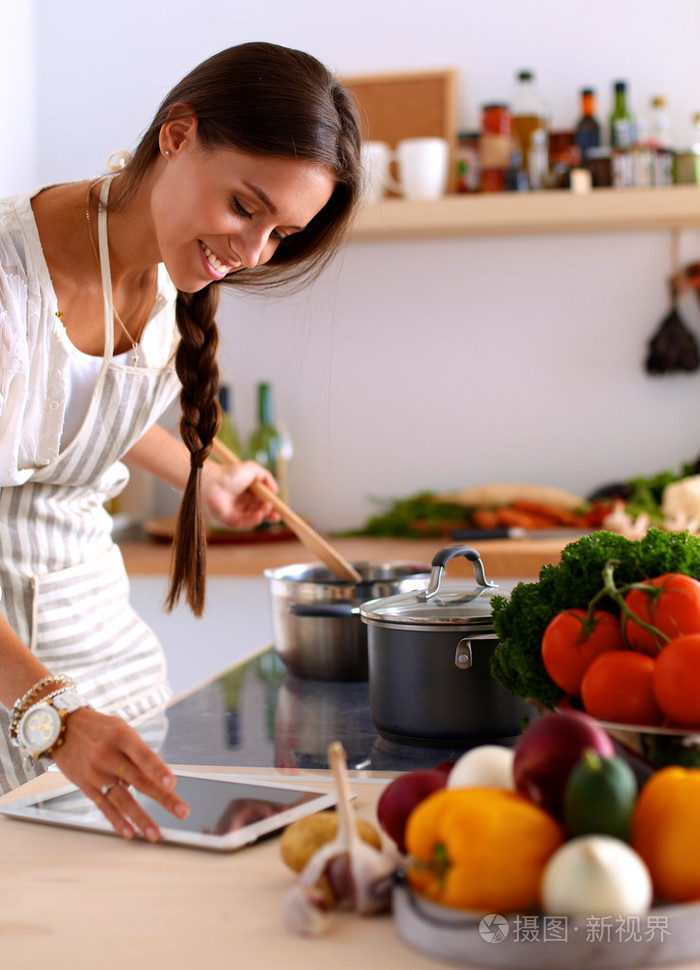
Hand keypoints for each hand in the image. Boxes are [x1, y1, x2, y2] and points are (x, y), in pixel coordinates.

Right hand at [51, 707, 188, 841]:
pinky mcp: (87, 786)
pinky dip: (117, 821)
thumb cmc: (100, 729)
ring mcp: (97, 773)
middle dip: (163, 798)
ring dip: (141, 818)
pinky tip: (130, 833)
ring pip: (123, 799)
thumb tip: (157, 778)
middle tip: (182, 812)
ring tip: (155, 833)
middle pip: (139, 780)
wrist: (63, 729)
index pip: (144, 755)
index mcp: (122, 736)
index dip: (158, 770)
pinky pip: (104, 806)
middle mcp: (109, 756)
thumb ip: (139, 752)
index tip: (172, 784)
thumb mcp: (121, 729)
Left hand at [202, 459, 281, 530]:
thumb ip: (267, 477)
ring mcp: (234, 513)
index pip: (261, 501)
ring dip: (262, 515)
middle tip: (277, 515)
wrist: (212, 482)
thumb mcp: (253, 469)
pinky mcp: (228, 521)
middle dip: (269, 514)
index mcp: (246, 492)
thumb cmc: (230, 474)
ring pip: (252, 518)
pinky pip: (243, 524)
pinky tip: (259, 515)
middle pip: (259, 512)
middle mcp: (240, 503)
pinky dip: (253, 521)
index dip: (271, 505)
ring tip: (266, 509)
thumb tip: (275, 490)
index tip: (280, 508)